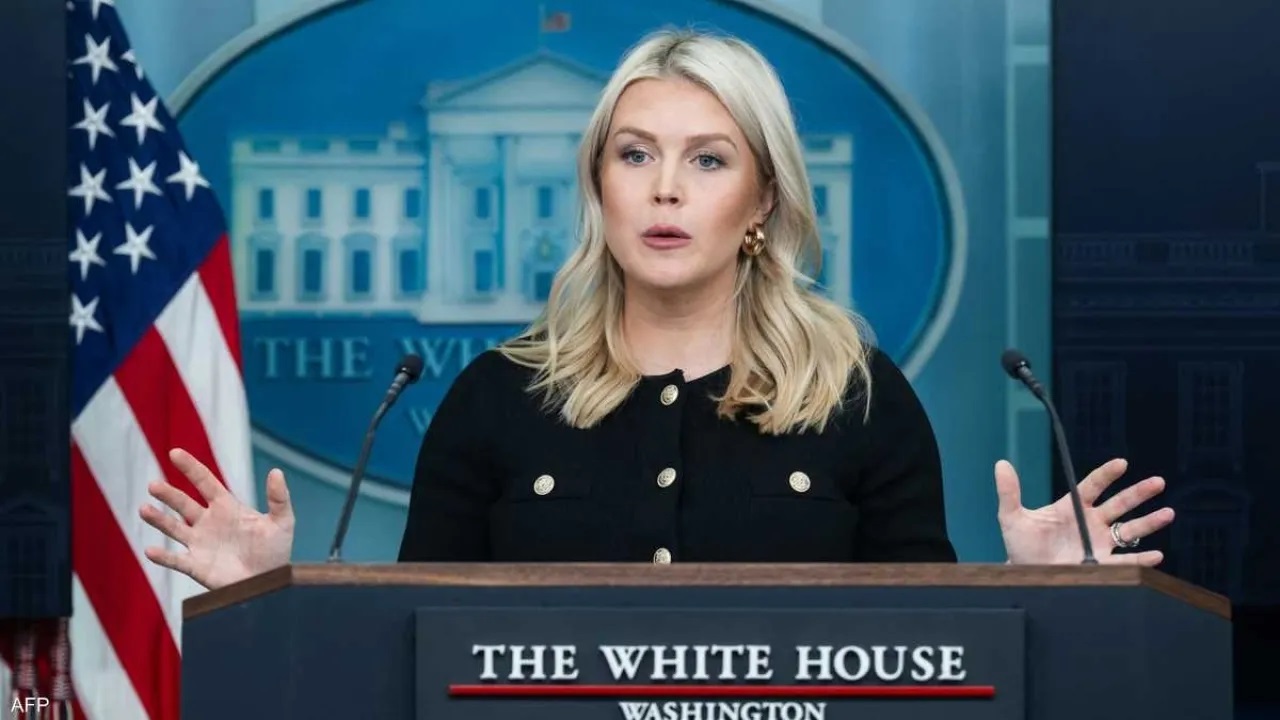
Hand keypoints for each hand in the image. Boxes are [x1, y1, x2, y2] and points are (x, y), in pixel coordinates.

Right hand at [139, 448, 294, 589]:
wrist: (270, 582)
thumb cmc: (276, 551)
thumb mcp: (282, 521)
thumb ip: (279, 497)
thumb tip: (276, 471)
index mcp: (226, 507)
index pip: (205, 482)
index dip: (190, 467)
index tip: (175, 453)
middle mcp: (208, 522)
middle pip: (183, 504)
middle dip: (169, 494)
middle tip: (153, 485)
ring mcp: (199, 544)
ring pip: (173, 528)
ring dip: (158, 519)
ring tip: (144, 509)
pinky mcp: (197, 566)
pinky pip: (176, 561)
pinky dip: (163, 557)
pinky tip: (150, 551)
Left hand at [995, 457, 1173, 565]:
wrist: (1024, 574)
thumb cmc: (1020, 545)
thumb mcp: (1011, 517)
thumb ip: (1009, 492)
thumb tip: (1001, 464)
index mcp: (1072, 507)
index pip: (1092, 485)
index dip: (1107, 474)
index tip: (1121, 463)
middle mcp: (1091, 522)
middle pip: (1119, 503)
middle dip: (1139, 493)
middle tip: (1158, 482)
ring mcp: (1099, 543)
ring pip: (1129, 529)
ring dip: (1149, 522)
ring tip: (1168, 513)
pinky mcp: (1100, 564)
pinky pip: (1126, 561)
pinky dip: (1141, 559)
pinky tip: (1157, 555)